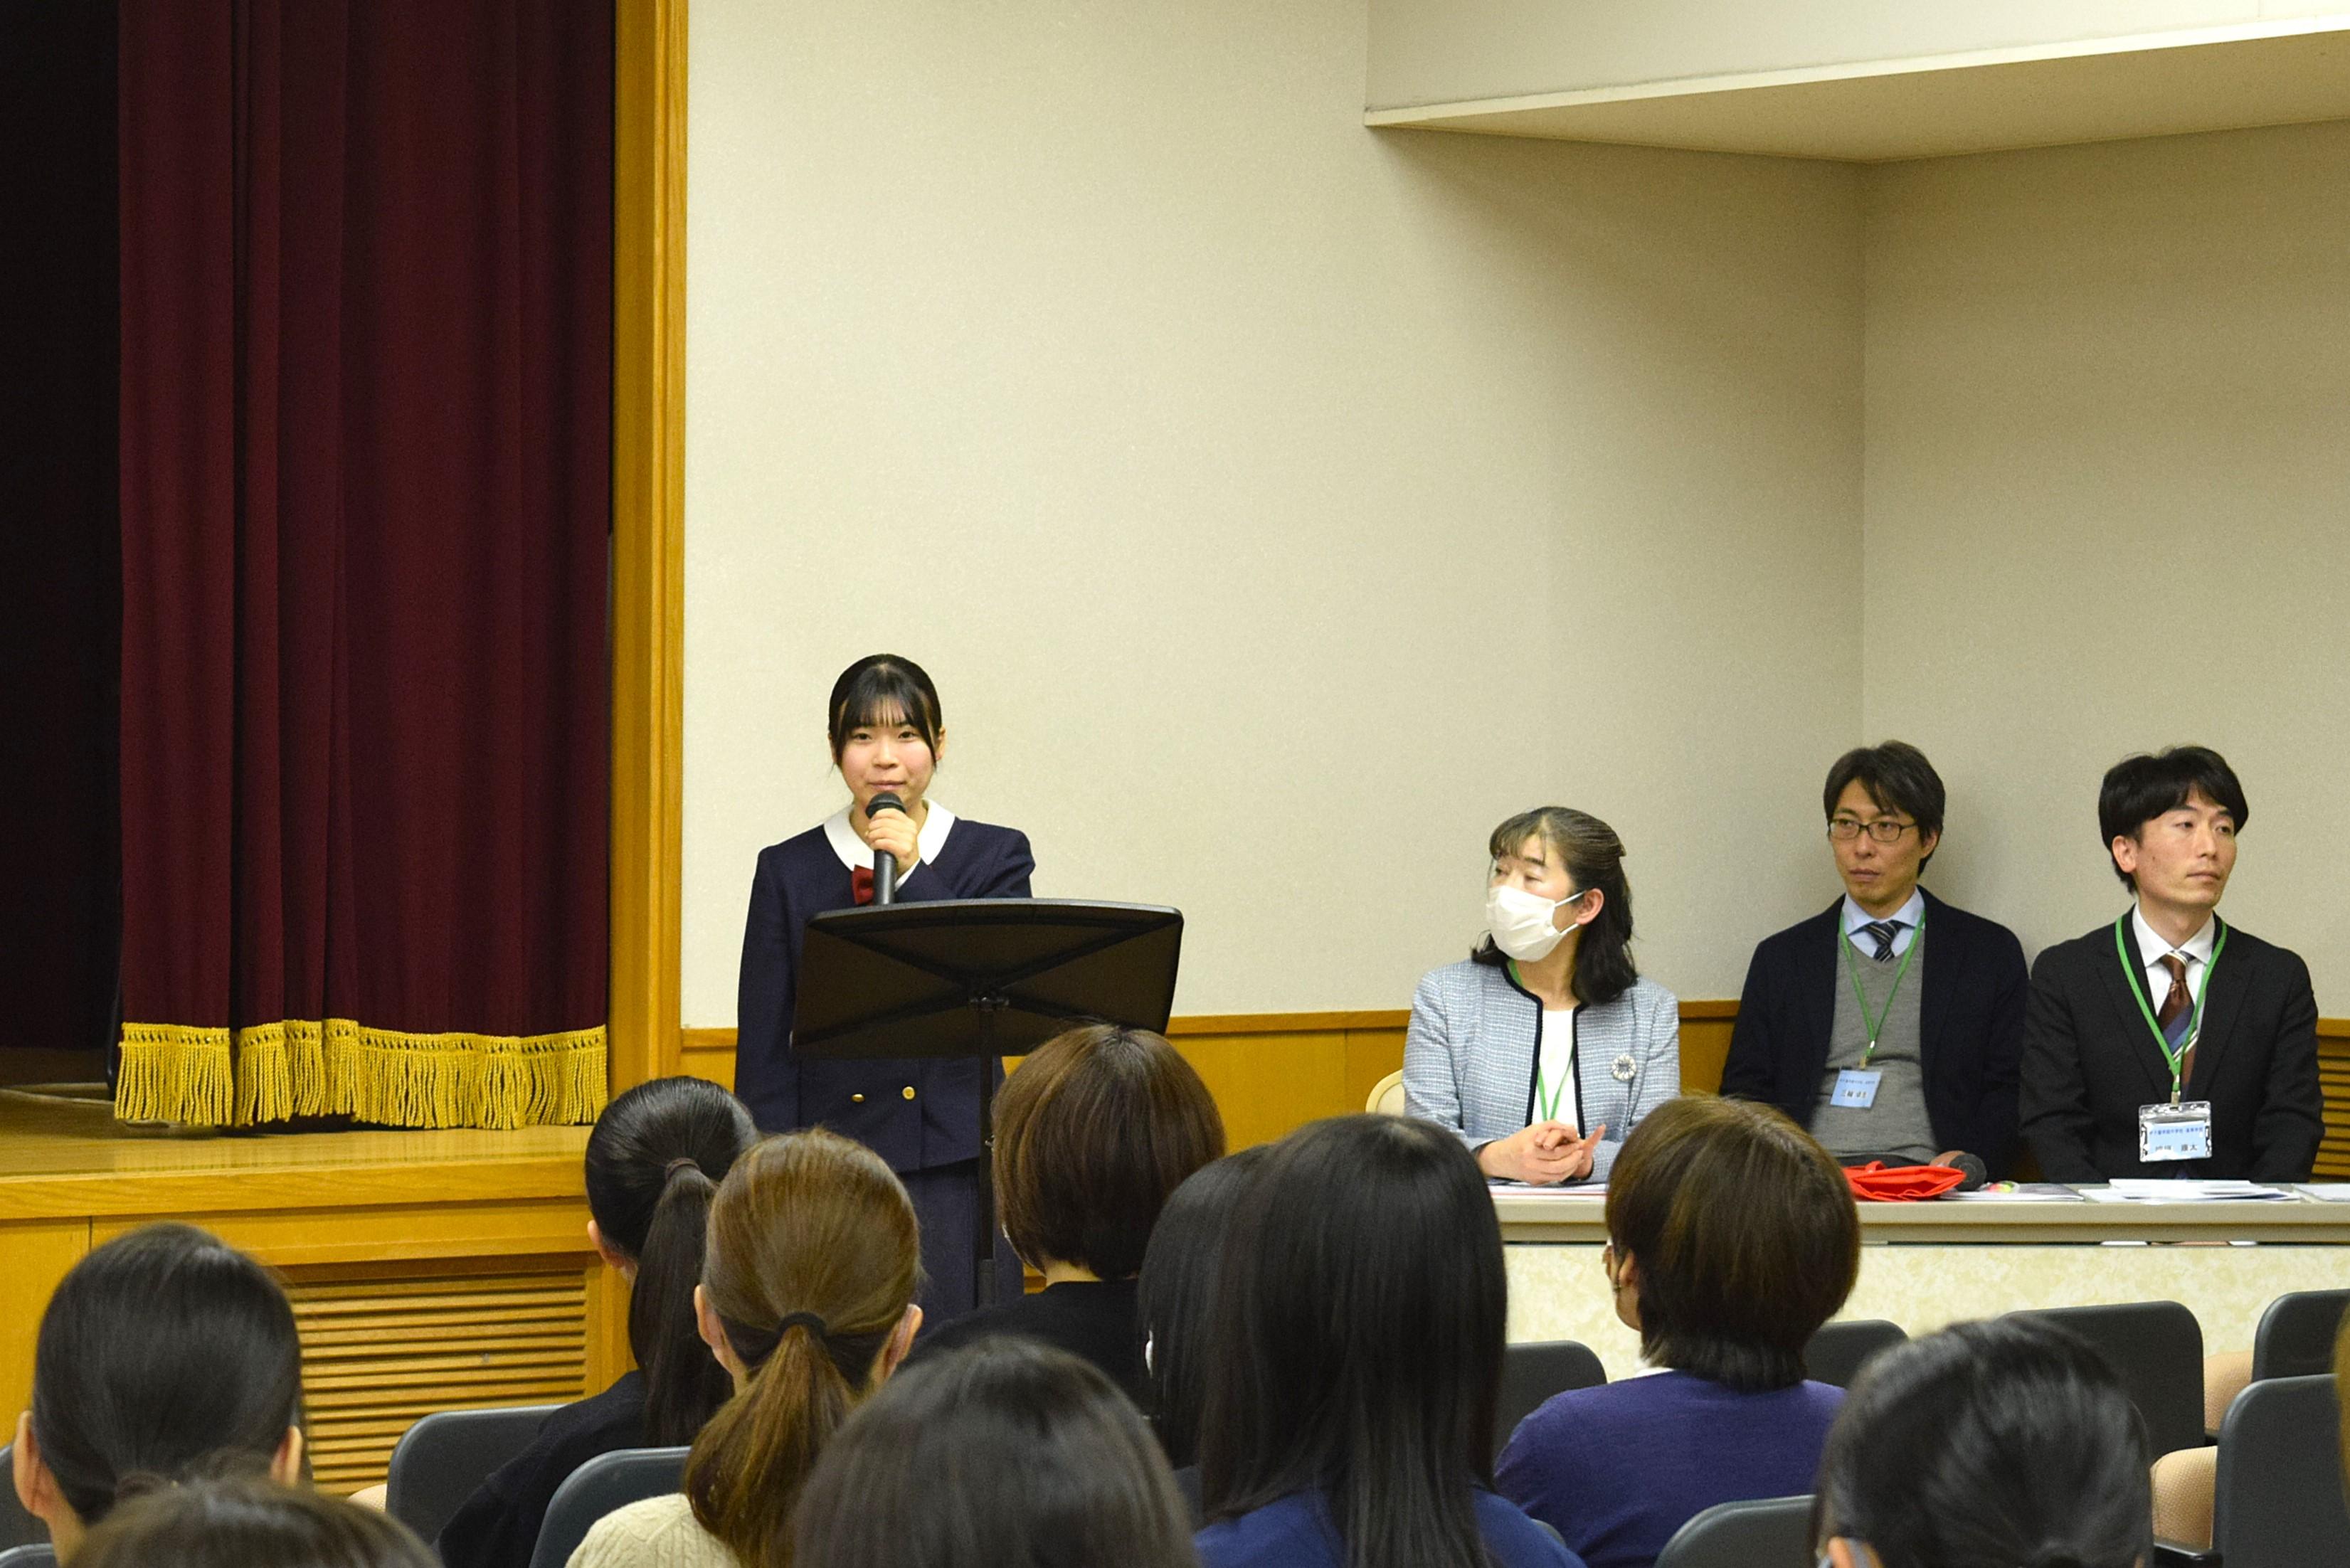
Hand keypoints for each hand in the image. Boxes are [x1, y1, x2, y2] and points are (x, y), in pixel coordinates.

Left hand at [864, 804, 918, 875]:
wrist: (909, 868)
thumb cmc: (901, 851)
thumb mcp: (899, 834)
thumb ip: (889, 824)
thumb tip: (873, 820)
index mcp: (910, 823)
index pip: (892, 812)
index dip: (879, 815)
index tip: (872, 820)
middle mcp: (910, 830)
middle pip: (885, 822)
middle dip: (873, 827)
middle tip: (869, 832)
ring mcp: (908, 840)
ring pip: (883, 831)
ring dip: (873, 835)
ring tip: (870, 839)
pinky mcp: (904, 850)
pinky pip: (884, 842)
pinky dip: (876, 843)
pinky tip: (874, 846)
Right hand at [1478, 1121, 1607, 1184]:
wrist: (1500, 1158)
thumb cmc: (1518, 1141)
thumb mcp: (1533, 1128)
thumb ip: (1552, 1126)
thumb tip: (1570, 1129)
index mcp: (1531, 1149)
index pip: (1556, 1151)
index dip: (1570, 1149)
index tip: (1577, 1143)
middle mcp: (1531, 1163)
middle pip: (1559, 1165)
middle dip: (1573, 1159)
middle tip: (1580, 1153)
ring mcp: (1533, 1174)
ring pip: (1558, 1175)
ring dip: (1571, 1168)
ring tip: (1576, 1160)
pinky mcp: (1534, 1181)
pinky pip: (1554, 1179)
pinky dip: (1563, 1174)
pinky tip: (1568, 1167)